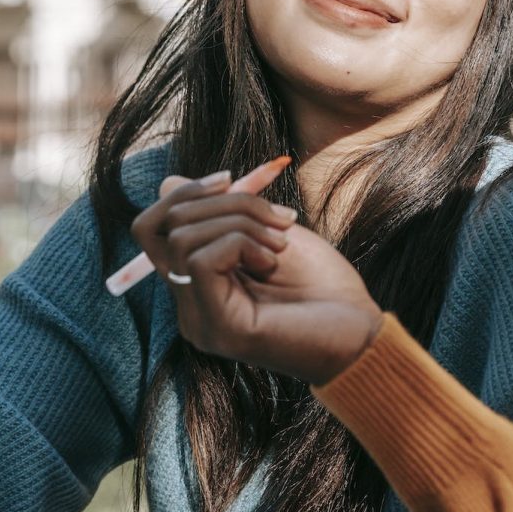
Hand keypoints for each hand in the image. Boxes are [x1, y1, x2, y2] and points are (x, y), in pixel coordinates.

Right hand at [130, 173, 383, 383]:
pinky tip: (272, 261)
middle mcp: (189, 307)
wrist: (361, 332)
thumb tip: (170, 183)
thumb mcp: (265, 233)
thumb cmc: (322, 286)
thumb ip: (220, 212)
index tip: (232, 178)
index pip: (151, 228)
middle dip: (223, 201)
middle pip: (164, 226)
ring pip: (181, 238)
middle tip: (277, 218)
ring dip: (238, 221)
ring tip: (279, 242)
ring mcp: (200, 321)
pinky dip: (240, 243)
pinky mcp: (219, 328)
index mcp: (197, 286)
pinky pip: (201, 260)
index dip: (185, 192)